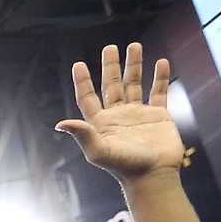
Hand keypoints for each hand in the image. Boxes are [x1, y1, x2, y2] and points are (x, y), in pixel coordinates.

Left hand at [55, 42, 184, 183]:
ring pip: (135, 84)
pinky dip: (160, 77)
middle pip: (112, 86)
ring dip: (134, 66)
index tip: (78, 64)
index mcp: (100, 124)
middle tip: (110, 47)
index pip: (88, 98)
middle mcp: (118, 117)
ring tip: (134, 46)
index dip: (83, 82)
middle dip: (110, 67)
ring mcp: (138, 115)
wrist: (153, 176)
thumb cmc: (123, 167)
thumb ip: (82, 134)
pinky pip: (159, 92)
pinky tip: (161, 62)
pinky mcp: (159, 116)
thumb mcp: (98, 151)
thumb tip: (59, 123)